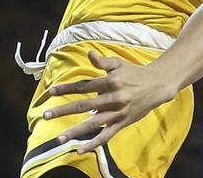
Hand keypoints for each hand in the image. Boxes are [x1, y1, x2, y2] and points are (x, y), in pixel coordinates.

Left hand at [43, 50, 177, 152]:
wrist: (157, 86)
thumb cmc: (134, 73)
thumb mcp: (119, 64)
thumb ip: (103, 61)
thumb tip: (89, 54)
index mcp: (110, 81)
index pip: (84, 86)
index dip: (67, 89)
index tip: (51, 93)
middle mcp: (113, 98)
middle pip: (84, 106)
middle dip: (63, 111)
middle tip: (45, 115)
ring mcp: (118, 113)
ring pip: (93, 124)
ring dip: (75, 131)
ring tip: (59, 138)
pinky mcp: (122, 123)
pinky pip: (106, 135)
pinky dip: (93, 143)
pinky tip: (80, 148)